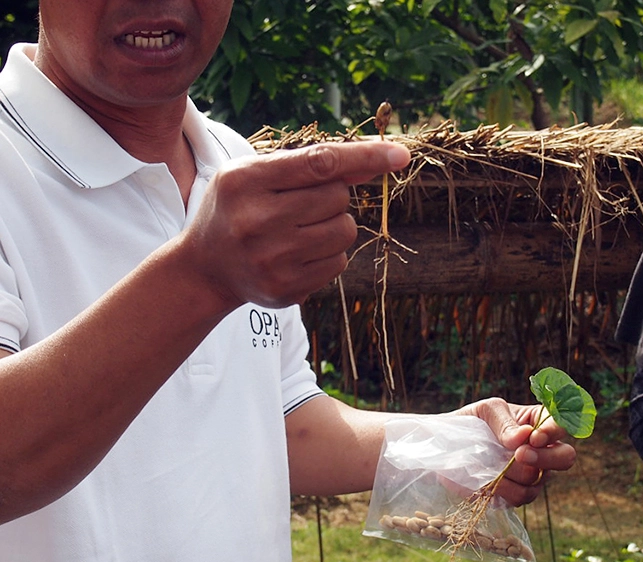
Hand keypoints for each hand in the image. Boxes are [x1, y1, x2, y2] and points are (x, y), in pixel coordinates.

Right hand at [183, 141, 410, 308]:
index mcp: (246, 181)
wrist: (205, 268)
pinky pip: (339, 262)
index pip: (319, 163)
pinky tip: (299, 253)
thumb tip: (374, 160)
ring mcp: (272, 259)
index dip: (364, 156)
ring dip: (334, 225)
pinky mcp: (285, 288)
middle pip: (338, 197)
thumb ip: (312, 164)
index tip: (401, 155)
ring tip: (300, 228)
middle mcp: (257, 220)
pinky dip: (328, 254)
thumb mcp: (259, 174)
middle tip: (300, 204)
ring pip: (344, 230)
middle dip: (331, 196)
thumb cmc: (238, 208)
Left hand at [455, 397, 576, 505]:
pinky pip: (520, 497)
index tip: (534, 437)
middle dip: (545, 458)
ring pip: (539, 481)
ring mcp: (532, 475)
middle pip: (565, 457)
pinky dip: (504, 490)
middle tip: (520, 455)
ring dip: (515, 475)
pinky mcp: (515, 494)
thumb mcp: (485, 411)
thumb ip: (504, 422)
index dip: (554, 433)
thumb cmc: (470, 421)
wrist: (446, 447)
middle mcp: (541, 450)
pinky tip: (489, 480)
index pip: (562, 425)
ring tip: (492, 466)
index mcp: (538, 422)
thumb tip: (524, 437)